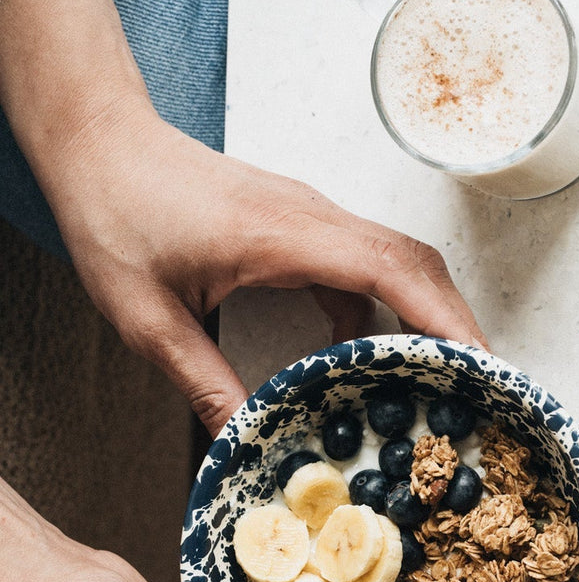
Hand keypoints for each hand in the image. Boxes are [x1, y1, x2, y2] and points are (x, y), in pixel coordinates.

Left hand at [0, 0, 487, 435]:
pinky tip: (358, 354)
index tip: (478, 362)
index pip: (389, 270)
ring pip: (393, 259)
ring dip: (421, 314)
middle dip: (453, 323)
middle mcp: (310, 216)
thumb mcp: (146, 318)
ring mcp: (309, 214)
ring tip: (433, 376)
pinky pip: (360, 262)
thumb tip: (244, 439)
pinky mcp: (299, 221)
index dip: (442, 318)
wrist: (96, 141)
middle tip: (479, 383)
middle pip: (413, 262)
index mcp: (282, 235)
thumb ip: (200, 381)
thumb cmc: (113, 212)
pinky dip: (376, 307)